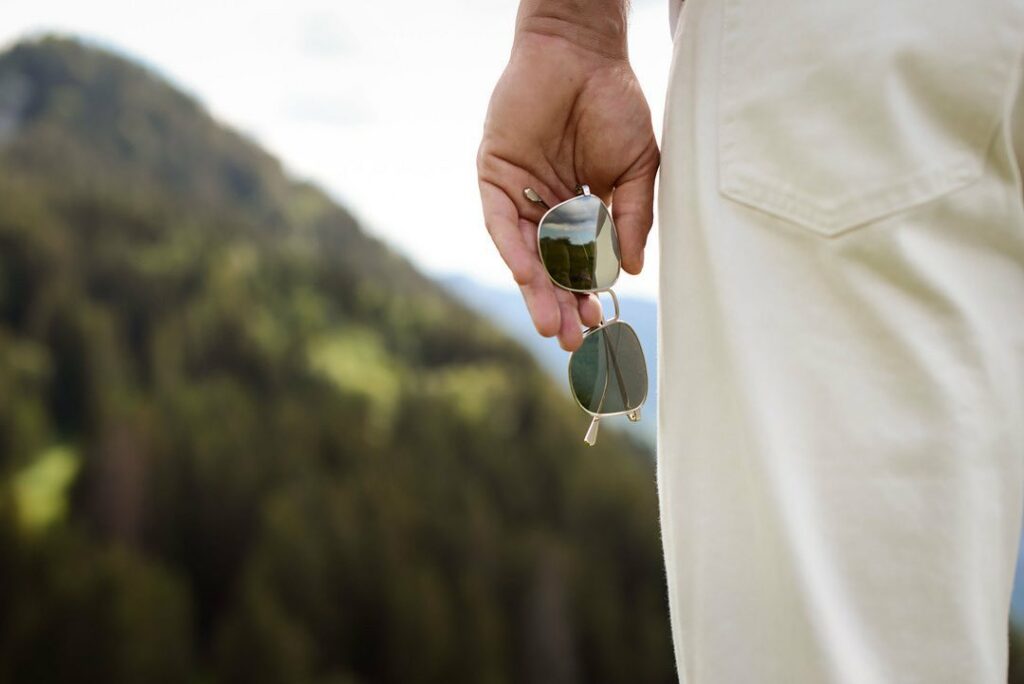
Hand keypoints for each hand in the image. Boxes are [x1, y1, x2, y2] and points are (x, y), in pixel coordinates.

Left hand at [477, 26, 658, 351]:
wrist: (584, 54)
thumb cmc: (616, 104)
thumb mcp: (638, 169)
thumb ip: (631, 219)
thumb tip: (630, 271)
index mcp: (579, 209)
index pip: (580, 263)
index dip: (588, 294)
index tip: (600, 325)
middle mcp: (545, 208)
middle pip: (550, 267)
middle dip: (562, 304)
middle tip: (574, 341)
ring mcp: (518, 194)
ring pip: (525, 253)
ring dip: (537, 290)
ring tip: (553, 326)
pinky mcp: (494, 176)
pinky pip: (501, 222)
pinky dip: (515, 250)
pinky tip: (529, 277)